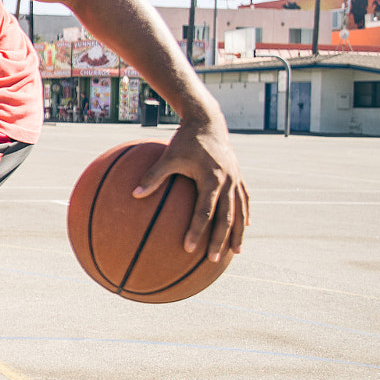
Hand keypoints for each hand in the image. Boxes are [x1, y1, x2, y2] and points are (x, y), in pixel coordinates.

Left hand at [133, 117, 249, 261]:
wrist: (207, 121)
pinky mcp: (238, 176)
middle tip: (211, 259)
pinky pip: (244, 199)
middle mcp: (227, 182)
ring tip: (235, 251)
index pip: (204, 212)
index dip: (197, 231)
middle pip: (226, 217)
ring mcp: (235, 179)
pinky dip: (244, 214)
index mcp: (211, 179)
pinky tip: (243, 227)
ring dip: (237, 232)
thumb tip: (134, 194)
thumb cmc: (185, 139)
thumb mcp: (167, 156)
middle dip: (219, 240)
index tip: (189, 248)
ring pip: (239, 211)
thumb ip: (153, 175)